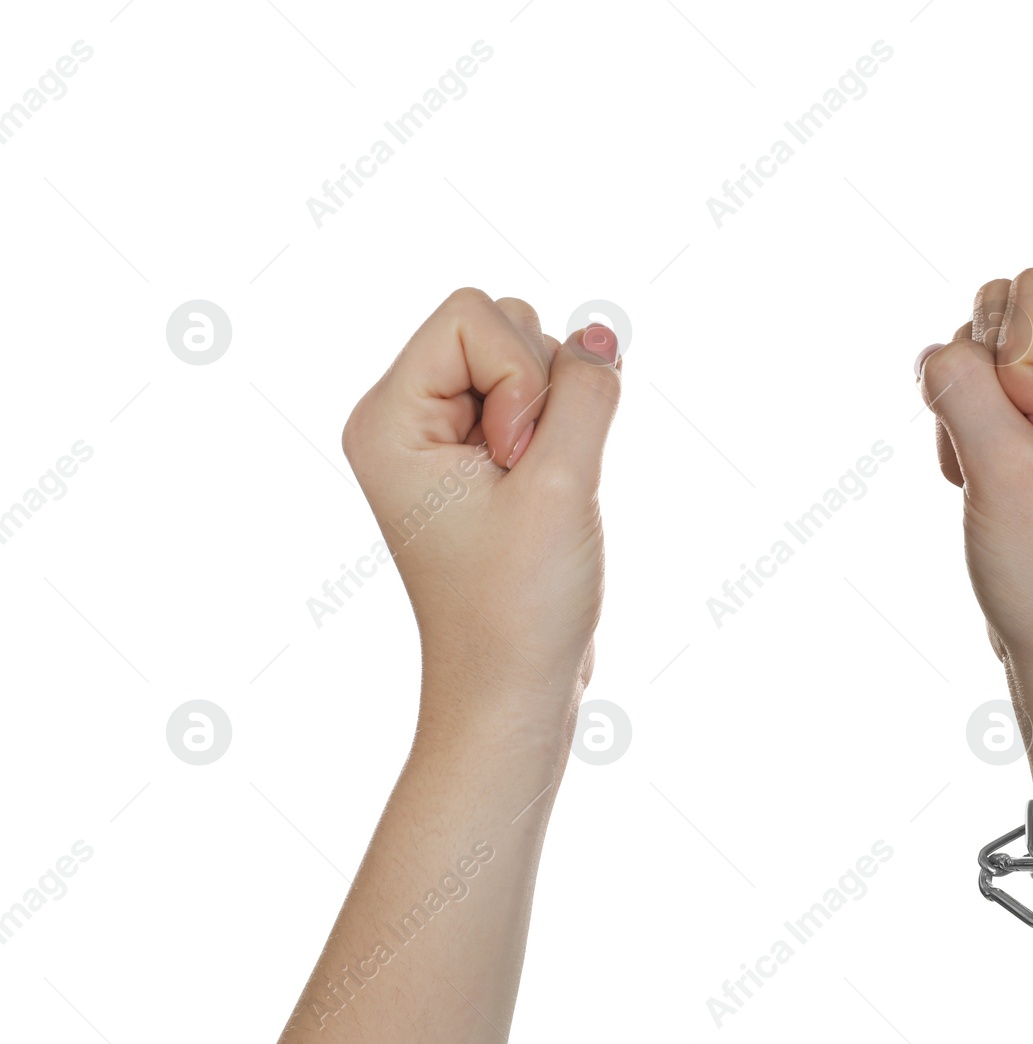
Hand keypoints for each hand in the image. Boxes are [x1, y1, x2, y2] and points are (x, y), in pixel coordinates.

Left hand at [341, 288, 621, 718]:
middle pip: (502, 327)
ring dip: (561, 418)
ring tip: (540, 497)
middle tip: (526, 482)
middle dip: (542, 392)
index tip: (514, 460)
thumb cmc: (519, 605)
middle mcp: (406, 421)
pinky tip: (551, 496)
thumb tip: (599, 332)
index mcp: (388, 420)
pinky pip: (542, 402)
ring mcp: (445, 442)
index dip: (518, 374)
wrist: (512, 694)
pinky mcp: (484, 463)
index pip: (472, 315)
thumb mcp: (561, 485)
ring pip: (531, 359)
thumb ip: (586, 392)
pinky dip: (565, 436)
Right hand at [915, 268, 1032, 672]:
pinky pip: (981, 384)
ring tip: (1001, 480)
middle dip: (987, 386)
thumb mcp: (1002, 472)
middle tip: (1023, 465)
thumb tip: (935, 350)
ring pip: (984, 347)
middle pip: (1008, 309)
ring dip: (969, 412)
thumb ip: (962, 388)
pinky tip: (990, 483)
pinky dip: (967, 430)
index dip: (1012, 369)